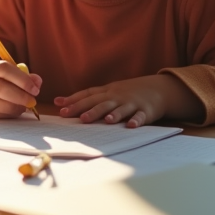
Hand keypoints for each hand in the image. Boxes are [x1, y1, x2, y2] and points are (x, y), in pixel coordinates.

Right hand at [0, 60, 42, 118]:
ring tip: (25, 105)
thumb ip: (28, 77)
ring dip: (18, 106)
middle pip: (2, 88)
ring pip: (3, 104)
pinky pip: (3, 114)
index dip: (22, 79)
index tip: (35, 89)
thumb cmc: (6, 82)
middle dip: (21, 96)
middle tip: (33, 101)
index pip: (6, 70)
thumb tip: (37, 82)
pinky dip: (13, 113)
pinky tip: (16, 109)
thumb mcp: (16, 75)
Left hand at [53, 74, 201, 127]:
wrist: (156, 89)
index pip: (88, 96)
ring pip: (121, 109)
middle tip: (80, 118)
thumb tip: (58, 102)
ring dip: (114, 114)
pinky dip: (137, 120)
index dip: (75, 101)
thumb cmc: (125, 93)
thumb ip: (83, 98)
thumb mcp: (105, 92)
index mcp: (106, 92)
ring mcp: (131, 103)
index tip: (60, 108)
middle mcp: (117, 97)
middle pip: (102, 103)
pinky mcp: (145, 111)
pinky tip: (131, 126)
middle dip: (91, 110)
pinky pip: (141, 116)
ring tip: (106, 120)